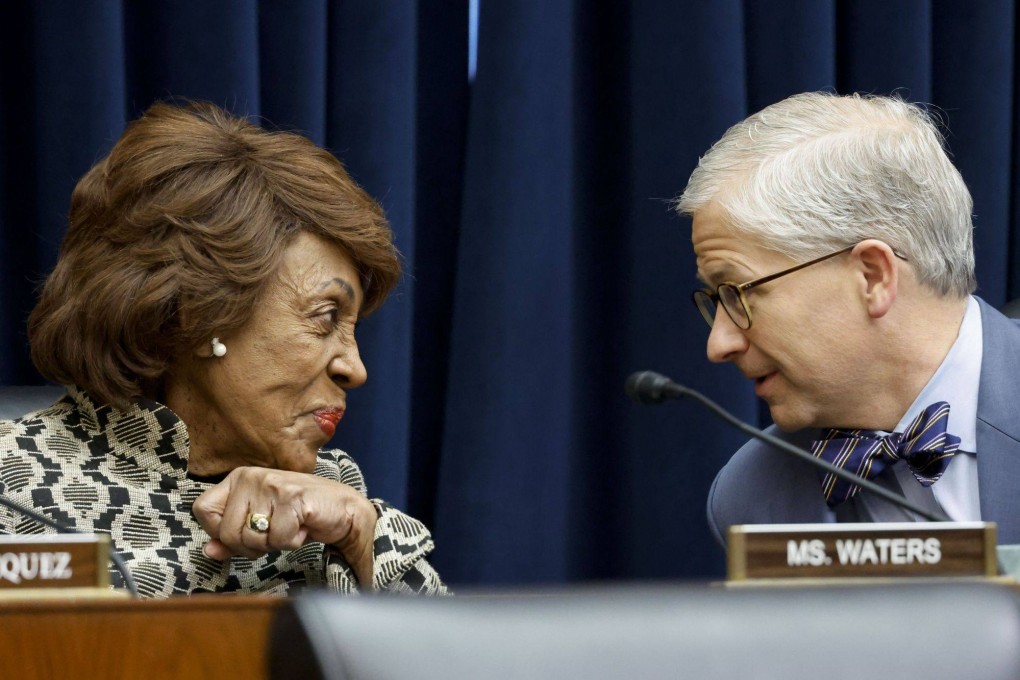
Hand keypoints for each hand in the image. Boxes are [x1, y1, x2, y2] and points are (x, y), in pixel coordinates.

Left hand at [192, 467, 377, 587]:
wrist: (343, 509)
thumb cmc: (300, 516)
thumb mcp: (259, 525)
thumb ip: (231, 538)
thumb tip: (209, 551)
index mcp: (238, 478)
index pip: (202, 510)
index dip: (220, 532)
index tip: (246, 531)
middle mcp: (250, 476)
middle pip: (226, 532)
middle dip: (251, 546)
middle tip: (274, 533)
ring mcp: (270, 485)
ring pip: (251, 538)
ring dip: (274, 543)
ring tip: (290, 527)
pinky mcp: (291, 497)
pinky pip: (278, 539)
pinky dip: (293, 541)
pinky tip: (304, 526)